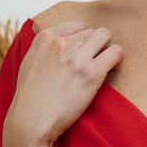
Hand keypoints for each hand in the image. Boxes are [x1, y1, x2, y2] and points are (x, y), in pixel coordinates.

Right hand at [6, 19, 123, 146]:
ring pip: (104, 37)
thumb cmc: (30, 96)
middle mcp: (61, 44)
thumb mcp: (30, 61)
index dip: (82, 38)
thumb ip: (44, 46)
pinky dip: (116, 57)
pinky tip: (111, 67)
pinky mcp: (91, 73)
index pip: (76, 25)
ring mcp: (76, 58)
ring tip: (102, 64)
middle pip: (91, 32)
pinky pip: (115, 52)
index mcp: (45, 37)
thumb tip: (53, 35)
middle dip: (94, 45)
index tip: (82, 52)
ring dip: (106, 49)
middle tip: (91, 62)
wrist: (31, 121)